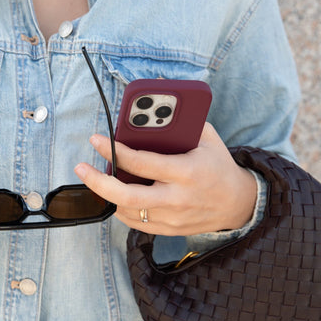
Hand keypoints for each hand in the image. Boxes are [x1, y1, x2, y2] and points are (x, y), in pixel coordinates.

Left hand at [74, 123, 256, 235]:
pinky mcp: (168, 230)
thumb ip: (180, 118)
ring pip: (126, 211)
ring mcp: (172, 218)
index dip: (115, 151)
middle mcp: (177, 199)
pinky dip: (120, 207)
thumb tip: (156, 90)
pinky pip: (134, 223)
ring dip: (106, 193)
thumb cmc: (218, 164)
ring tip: (95, 176)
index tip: (96, 139)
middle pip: (127, 196)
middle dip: (98, 181)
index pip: (142, 163)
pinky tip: (114, 193)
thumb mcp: (206, 136)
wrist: (238, 204)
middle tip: (81, 167)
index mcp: (186, 172)